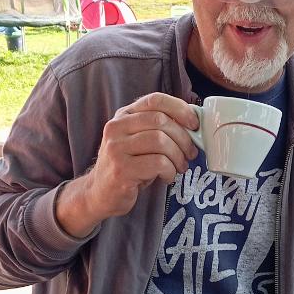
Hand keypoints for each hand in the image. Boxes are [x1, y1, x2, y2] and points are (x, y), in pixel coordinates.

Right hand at [55, 92, 198, 236]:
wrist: (100, 194)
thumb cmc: (128, 167)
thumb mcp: (140, 142)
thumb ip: (159, 129)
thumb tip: (193, 125)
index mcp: (124, 116)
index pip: (155, 100)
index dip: (179, 108)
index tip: (193, 123)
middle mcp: (116, 128)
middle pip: (161, 121)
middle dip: (183, 138)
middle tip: (190, 153)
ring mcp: (116, 148)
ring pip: (161, 141)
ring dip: (178, 156)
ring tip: (179, 167)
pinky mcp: (121, 169)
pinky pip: (158, 163)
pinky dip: (170, 171)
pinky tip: (167, 177)